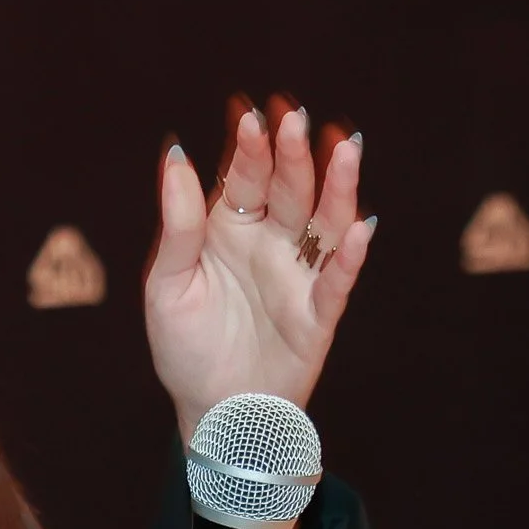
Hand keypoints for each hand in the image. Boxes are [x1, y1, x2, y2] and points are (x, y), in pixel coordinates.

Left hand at [146, 100, 374, 443]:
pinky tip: (360, 228)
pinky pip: (338, 280)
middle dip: (294, 155)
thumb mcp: (167, 285)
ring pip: (325, 223)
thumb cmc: (184, 347)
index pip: (245, 179)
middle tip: (296, 119)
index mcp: (230, 229)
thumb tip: (175, 157)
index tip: (251, 117)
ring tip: (345, 149)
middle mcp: (270, 243)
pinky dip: (351, 256)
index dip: (251, 149)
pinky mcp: (320, 313)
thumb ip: (178, 225)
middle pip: (288, 191)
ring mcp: (299, 275)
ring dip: (337, 188)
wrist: (213, 411)